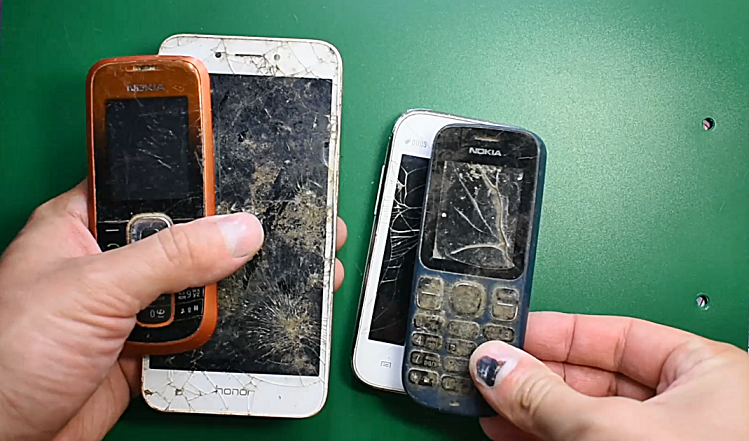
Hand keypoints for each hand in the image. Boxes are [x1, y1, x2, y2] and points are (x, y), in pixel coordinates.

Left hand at [0, 182, 346, 439]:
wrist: (7, 440)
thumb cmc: (6, 355)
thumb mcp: (94, 289)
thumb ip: (169, 256)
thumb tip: (237, 232)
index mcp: (83, 224)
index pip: (149, 182)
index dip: (194, 174)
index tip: (243, 167)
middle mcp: (111, 261)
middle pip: (184, 234)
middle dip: (223, 236)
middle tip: (270, 225)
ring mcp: (131, 305)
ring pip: (197, 283)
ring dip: (224, 288)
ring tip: (266, 272)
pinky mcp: (148, 345)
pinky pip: (198, 329)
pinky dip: (218, 330)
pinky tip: (238, 320)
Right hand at [470, 312, 748, 439]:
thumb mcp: (612, 429)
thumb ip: (549, 396)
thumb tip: (499, 365)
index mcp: (702, 372)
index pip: (614, 335)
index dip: (557, 332)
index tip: (509, 333)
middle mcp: (683, 409)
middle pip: (591, 377)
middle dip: (534, 374)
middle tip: (487, 368)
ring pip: (580, 416)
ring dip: (528, 409)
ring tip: (486, 401)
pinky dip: (542, 438)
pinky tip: (508, 432)